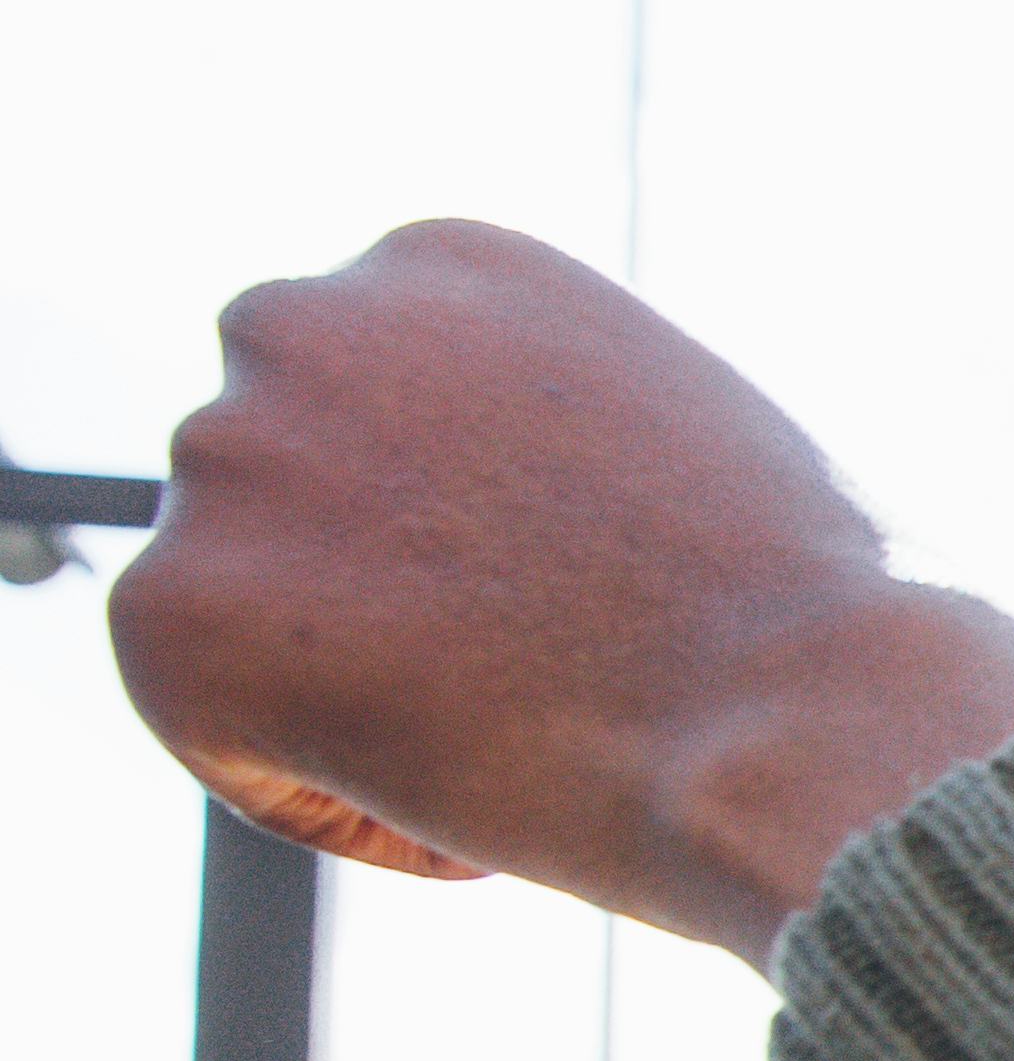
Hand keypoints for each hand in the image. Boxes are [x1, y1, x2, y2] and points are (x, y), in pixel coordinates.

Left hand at [110, 221, 1013, 957]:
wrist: (789, 715)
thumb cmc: (780, 604)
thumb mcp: (672, 418)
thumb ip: (537, 418)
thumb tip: (467, 502)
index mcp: (434, 260)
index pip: (363, 386)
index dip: (441, 511)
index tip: (534, 587)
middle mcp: (306, 320)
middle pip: (277, 479)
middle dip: (365, 575)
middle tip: (503, 670)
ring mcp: (229, 456)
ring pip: (239, 600)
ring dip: (343, 679)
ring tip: (503, 733)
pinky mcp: (177, 606)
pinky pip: (214, 729)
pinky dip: (319, 789)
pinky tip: (459, 800)